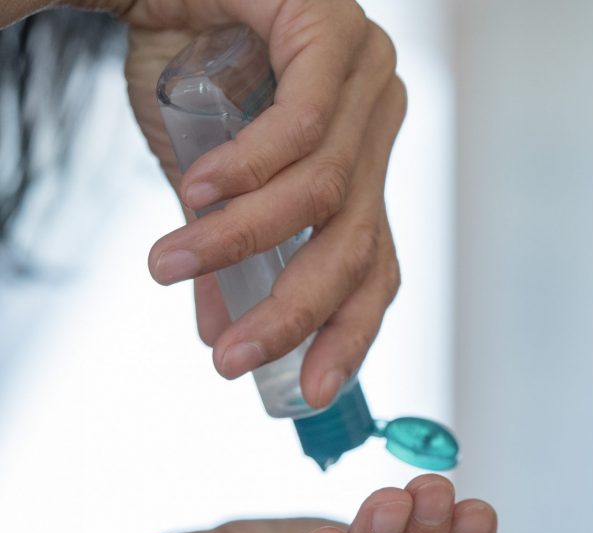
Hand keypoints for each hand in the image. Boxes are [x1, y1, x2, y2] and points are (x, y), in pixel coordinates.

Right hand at [116, 0, 405, 408]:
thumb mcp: (207, 175)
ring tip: (170, 267)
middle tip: (231, 362)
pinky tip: (197, 195)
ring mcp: (367, 72)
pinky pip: (302, 125)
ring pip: (328, 192)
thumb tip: (222, 338)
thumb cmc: (185, 55)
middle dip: (296, 313)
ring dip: (242, 242)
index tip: (314, 392)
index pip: (377, 263)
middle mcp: (378, 117)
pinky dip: (248, 170)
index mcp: (363, 157)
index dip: (350, 333)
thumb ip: (226, 253)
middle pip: (360, 243)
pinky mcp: (334, 30)